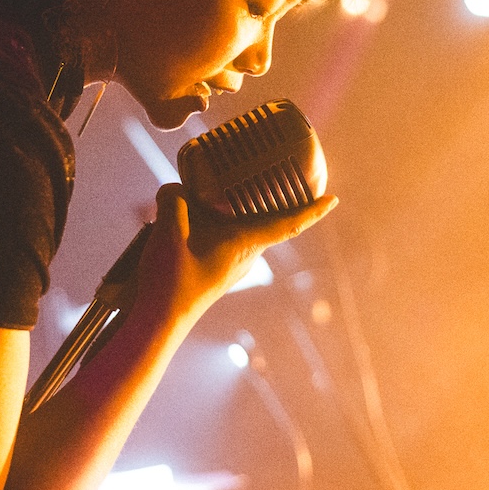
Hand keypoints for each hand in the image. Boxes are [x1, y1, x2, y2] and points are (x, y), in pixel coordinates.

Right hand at [134, 183, 337, 323]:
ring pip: (233, 224)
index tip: (334, 199)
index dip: (312, 211)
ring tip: (202, 187)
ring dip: (221, 207)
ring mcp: (229, 263)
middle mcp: (244, 254)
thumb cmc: (170, 282)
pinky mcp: (211, 267)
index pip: (288, 224)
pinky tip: (181, 215)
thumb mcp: (168, 232)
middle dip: (260, 193)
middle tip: (263, 167)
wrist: (154, 322)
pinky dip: (205, 221)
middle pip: (260, 216)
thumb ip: (174, 200)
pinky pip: (215, 235)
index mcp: (245, 244)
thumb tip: (175, 190)